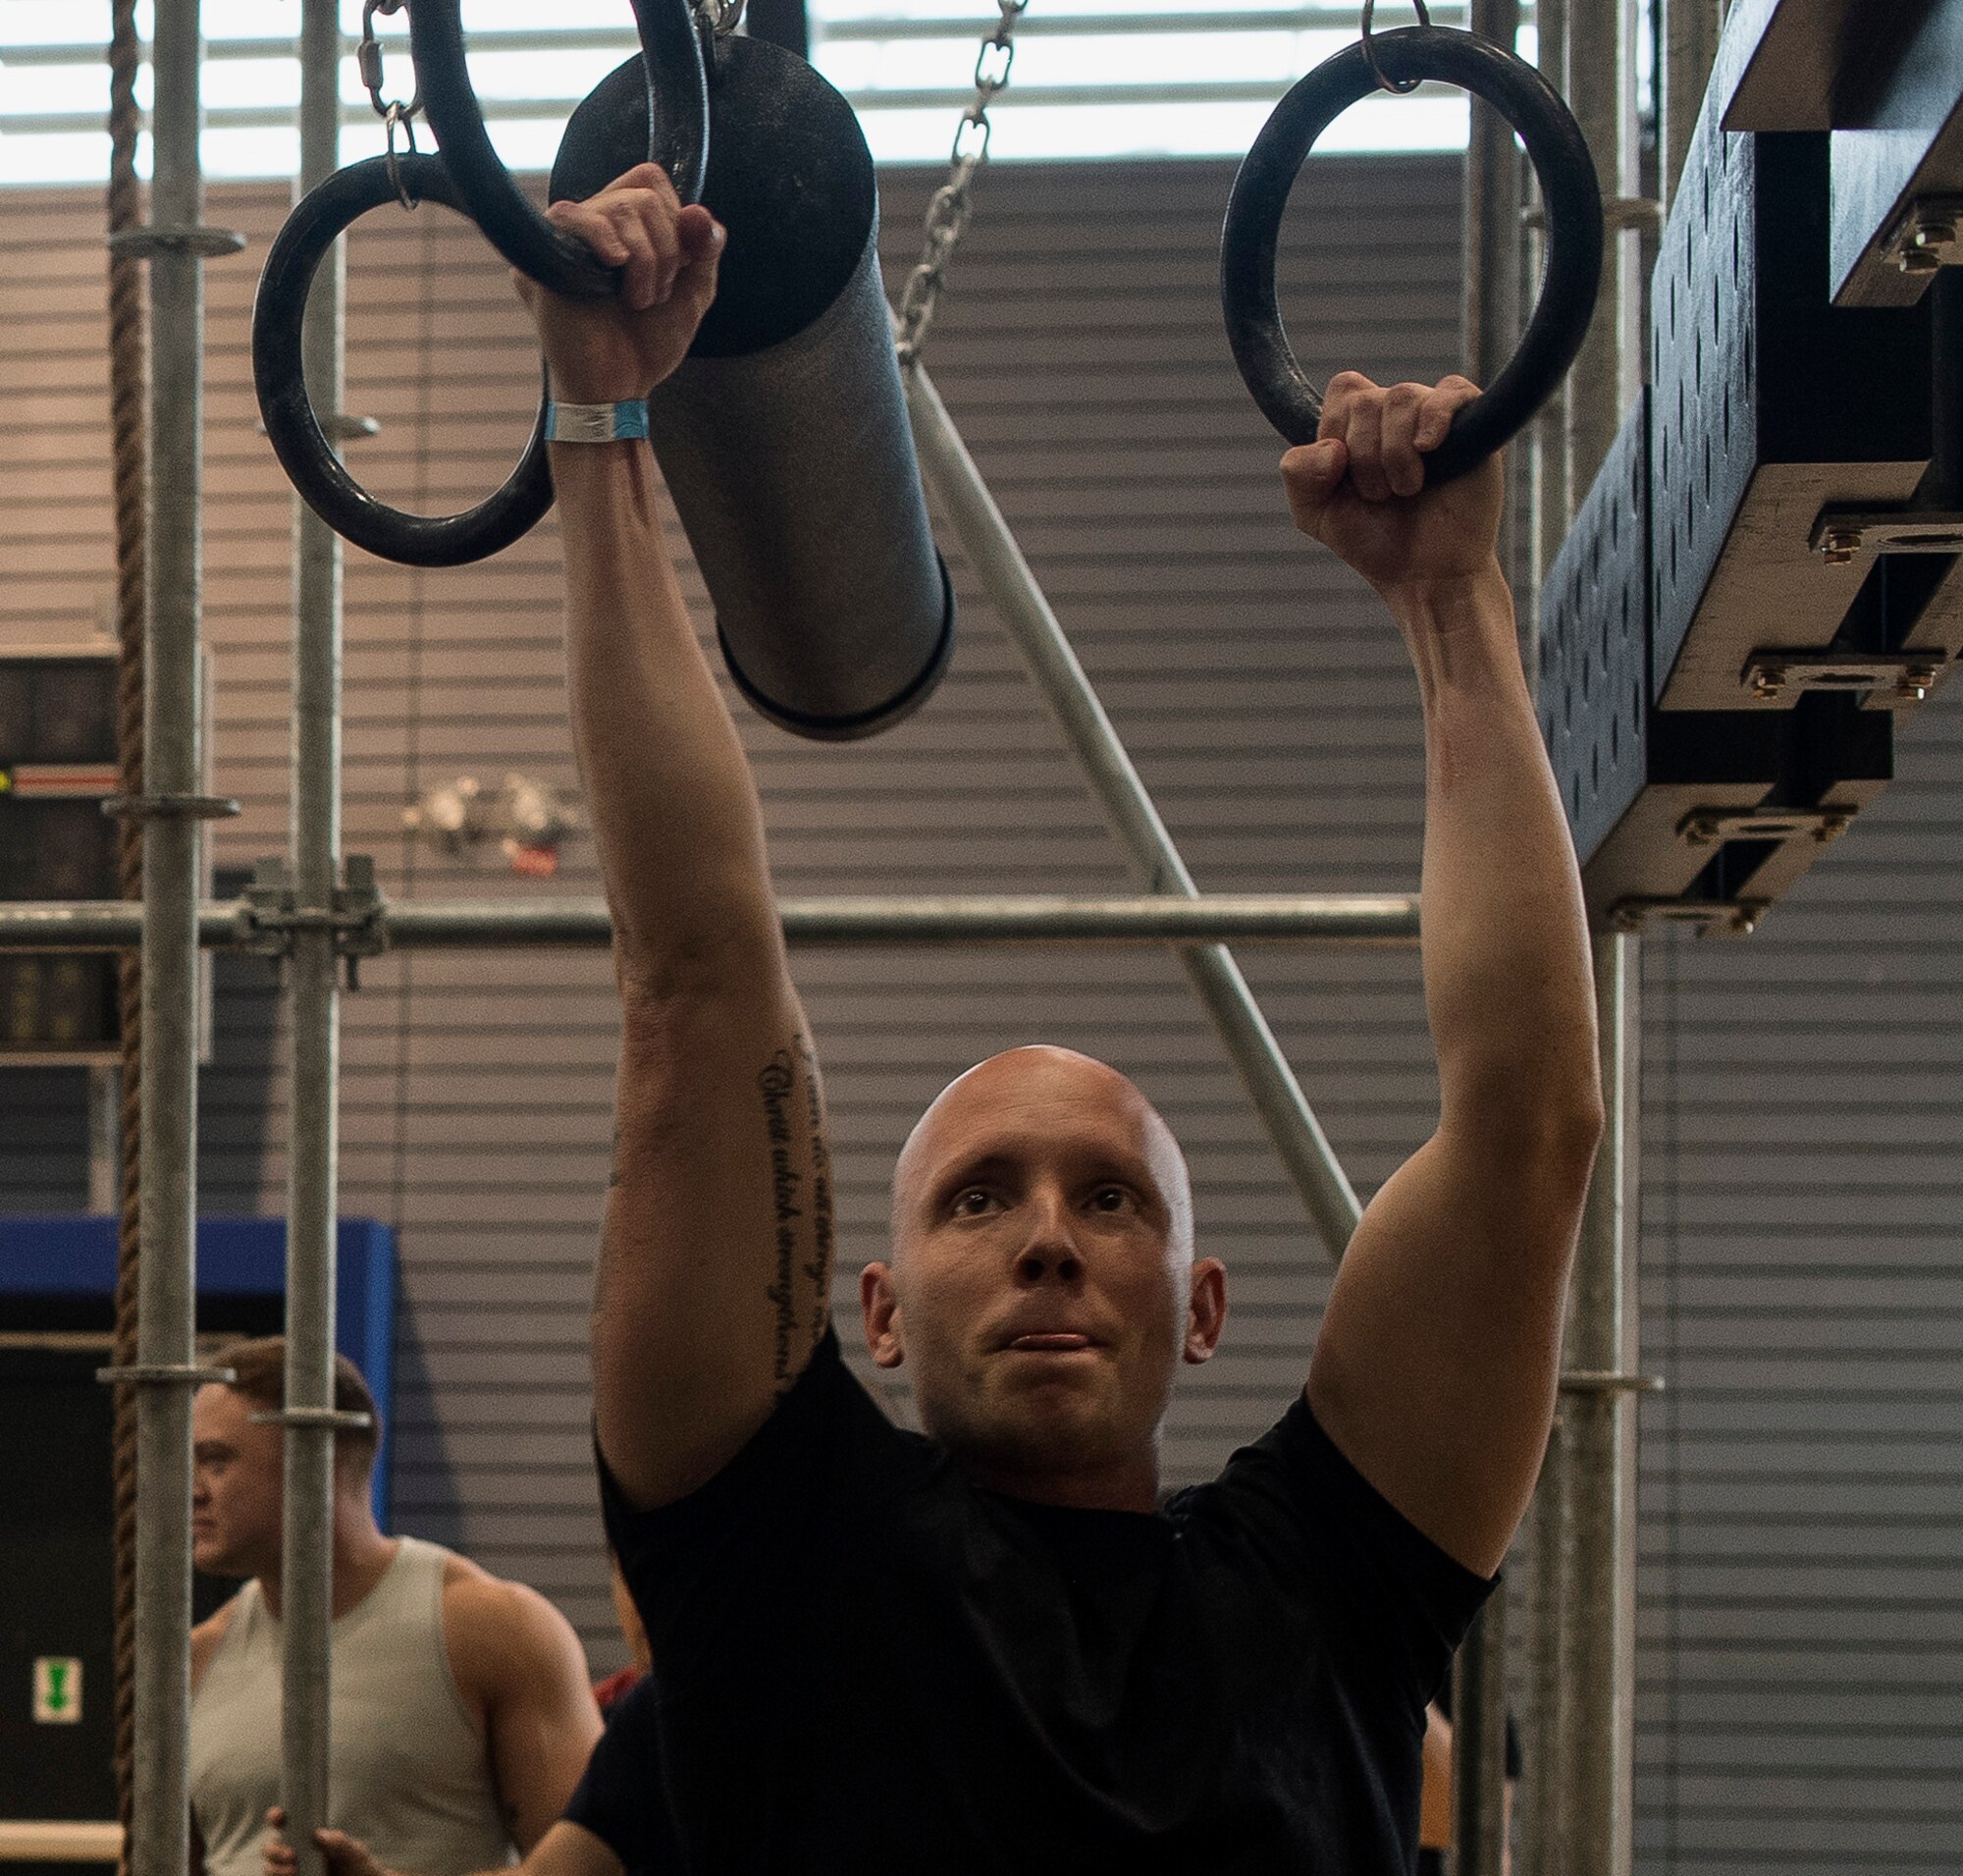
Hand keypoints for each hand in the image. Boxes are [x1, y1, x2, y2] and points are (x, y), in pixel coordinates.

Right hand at [260, 1808, 396, 1875]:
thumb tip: (320, 1835)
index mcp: (307, 1836)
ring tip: (294, 1871)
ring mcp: (290, 1872)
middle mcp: (294, 1854)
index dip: (276, 1817)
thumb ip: (340, 1843)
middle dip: (274, 1850)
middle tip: (291, 1854)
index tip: (279, 1816)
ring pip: (269, 1868)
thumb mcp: (354, 1853)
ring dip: (275, 1869)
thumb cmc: (357, 1867)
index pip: (285, 1823)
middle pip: (270, 1848)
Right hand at [512, 163, 725, 404]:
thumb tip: (700, 211)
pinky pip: (574, 216)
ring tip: (636, 301)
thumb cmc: (648, 345)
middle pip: (642, 196)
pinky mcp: (545, 256)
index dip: (675, 218)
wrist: (620, 388)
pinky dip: (607, 241)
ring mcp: (567, 238)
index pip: (650, 180)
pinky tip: (615, 269)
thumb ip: (705, 249)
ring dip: (645, 262)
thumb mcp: (693, 293)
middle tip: (656, 296)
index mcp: (624, 227)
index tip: (679, 267)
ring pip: (619, 208)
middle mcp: (593, 225)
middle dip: (666, 250)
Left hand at [1280, 373, 1503, 598]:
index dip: (1336, 428)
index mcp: (1361, 422)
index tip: (1343, 474)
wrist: (1423, 574)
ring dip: (1394, 454)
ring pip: (1402, 398)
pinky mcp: (1473, 426)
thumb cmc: (1373, 540)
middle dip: (1363, 457)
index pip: (1344, 389)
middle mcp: (1398, 412)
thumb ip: (1298, 473)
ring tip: (1407, 490)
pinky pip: (1453, 392)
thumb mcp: (1316, 513)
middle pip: (1365, 400)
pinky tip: (1427, 447)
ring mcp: (1436, 416)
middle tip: (1381, 495)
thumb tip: (1332, 447)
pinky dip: (1435, 416)